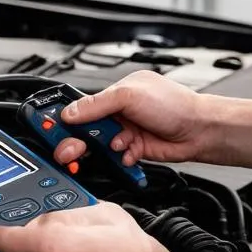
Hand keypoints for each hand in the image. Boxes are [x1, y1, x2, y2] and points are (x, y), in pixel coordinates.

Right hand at [54, 71, 207, 167]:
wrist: (200, 130)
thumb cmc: (174, 105)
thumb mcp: (130, 96)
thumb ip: (97, 104)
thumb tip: (70, 112)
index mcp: (114, 93)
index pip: (80, 106)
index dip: (64, 118)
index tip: (51, 128)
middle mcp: (118, 112)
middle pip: (85, 129)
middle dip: (76, 140)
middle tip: (70, 149)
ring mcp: (126, 131)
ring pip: (99, 145)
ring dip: (103, 148)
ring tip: (115, 145)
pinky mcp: (134, 150)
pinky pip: (115, 158)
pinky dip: (119, 158)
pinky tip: (129, 153)